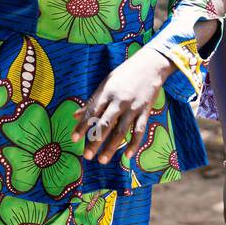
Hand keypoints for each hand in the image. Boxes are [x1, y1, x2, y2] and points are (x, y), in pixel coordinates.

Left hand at [73, 48, 171, 163]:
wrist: (151, 64)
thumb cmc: (126, 73)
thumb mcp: (106, 83)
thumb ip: (92, 101)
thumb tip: (74, 116)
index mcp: (107, 92)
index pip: (91, 112)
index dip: (82, 126)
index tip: (74, 139)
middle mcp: (119, 100)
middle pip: (105, 124)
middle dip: (95, 141)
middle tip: (87, 156)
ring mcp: (133, 107)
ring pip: (121, 131)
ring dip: (111, 147)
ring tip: (102, 160)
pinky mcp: (145, 110)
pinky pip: (139, 130)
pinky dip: (133, 144)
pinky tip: (127, 156)